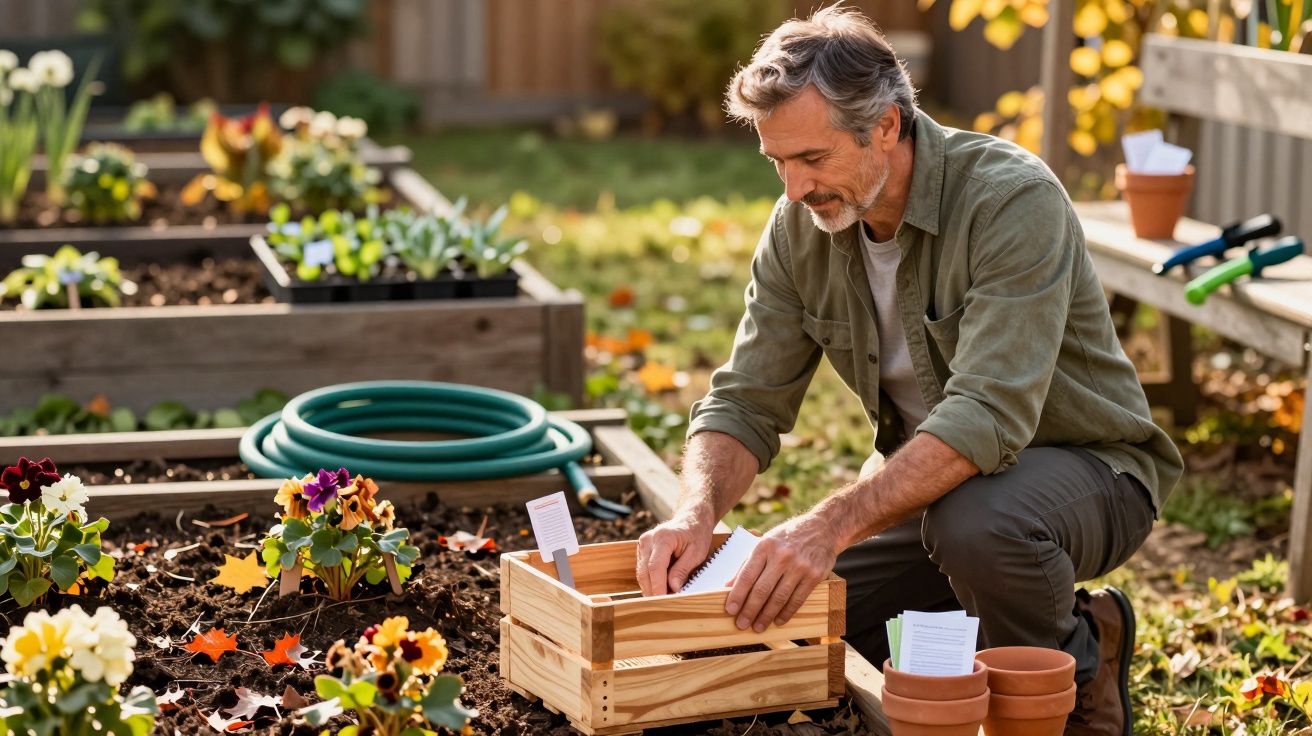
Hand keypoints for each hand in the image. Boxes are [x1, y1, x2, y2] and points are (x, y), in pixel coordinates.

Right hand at [636, 507, 714, 595]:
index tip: (663, 602)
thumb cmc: (697, 534)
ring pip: (641, 572)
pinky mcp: (642, 549)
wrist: (692, 519)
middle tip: (664, 607)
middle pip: (644, 572)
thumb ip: (683, 570)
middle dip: (652, 591)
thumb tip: (673, 588)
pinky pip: (643, 569)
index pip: (655, 567)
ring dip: (650, 587)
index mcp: (663, 538)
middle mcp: (648, 539)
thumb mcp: (696, 553)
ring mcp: (643, 543)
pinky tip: (660, 589)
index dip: (657, 587)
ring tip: (664, 599)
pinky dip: (650, 581)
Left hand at [725, 512, 837, 631]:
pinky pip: (797, 599)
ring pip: (779, 597)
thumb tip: (729, 585)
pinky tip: (778, 621)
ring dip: (767, 616)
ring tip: (758, 627)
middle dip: (750, 610)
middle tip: (741, 624)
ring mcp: (800, 566)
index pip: (747, 575)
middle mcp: (782, 556)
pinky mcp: (815, 576)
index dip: (738, 595)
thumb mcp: (766, 542)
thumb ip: (748, 563)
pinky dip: (786, 613)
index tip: (730, 610)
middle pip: (762, 589)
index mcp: (765, 546)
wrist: (823, 528)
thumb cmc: (788, 537)